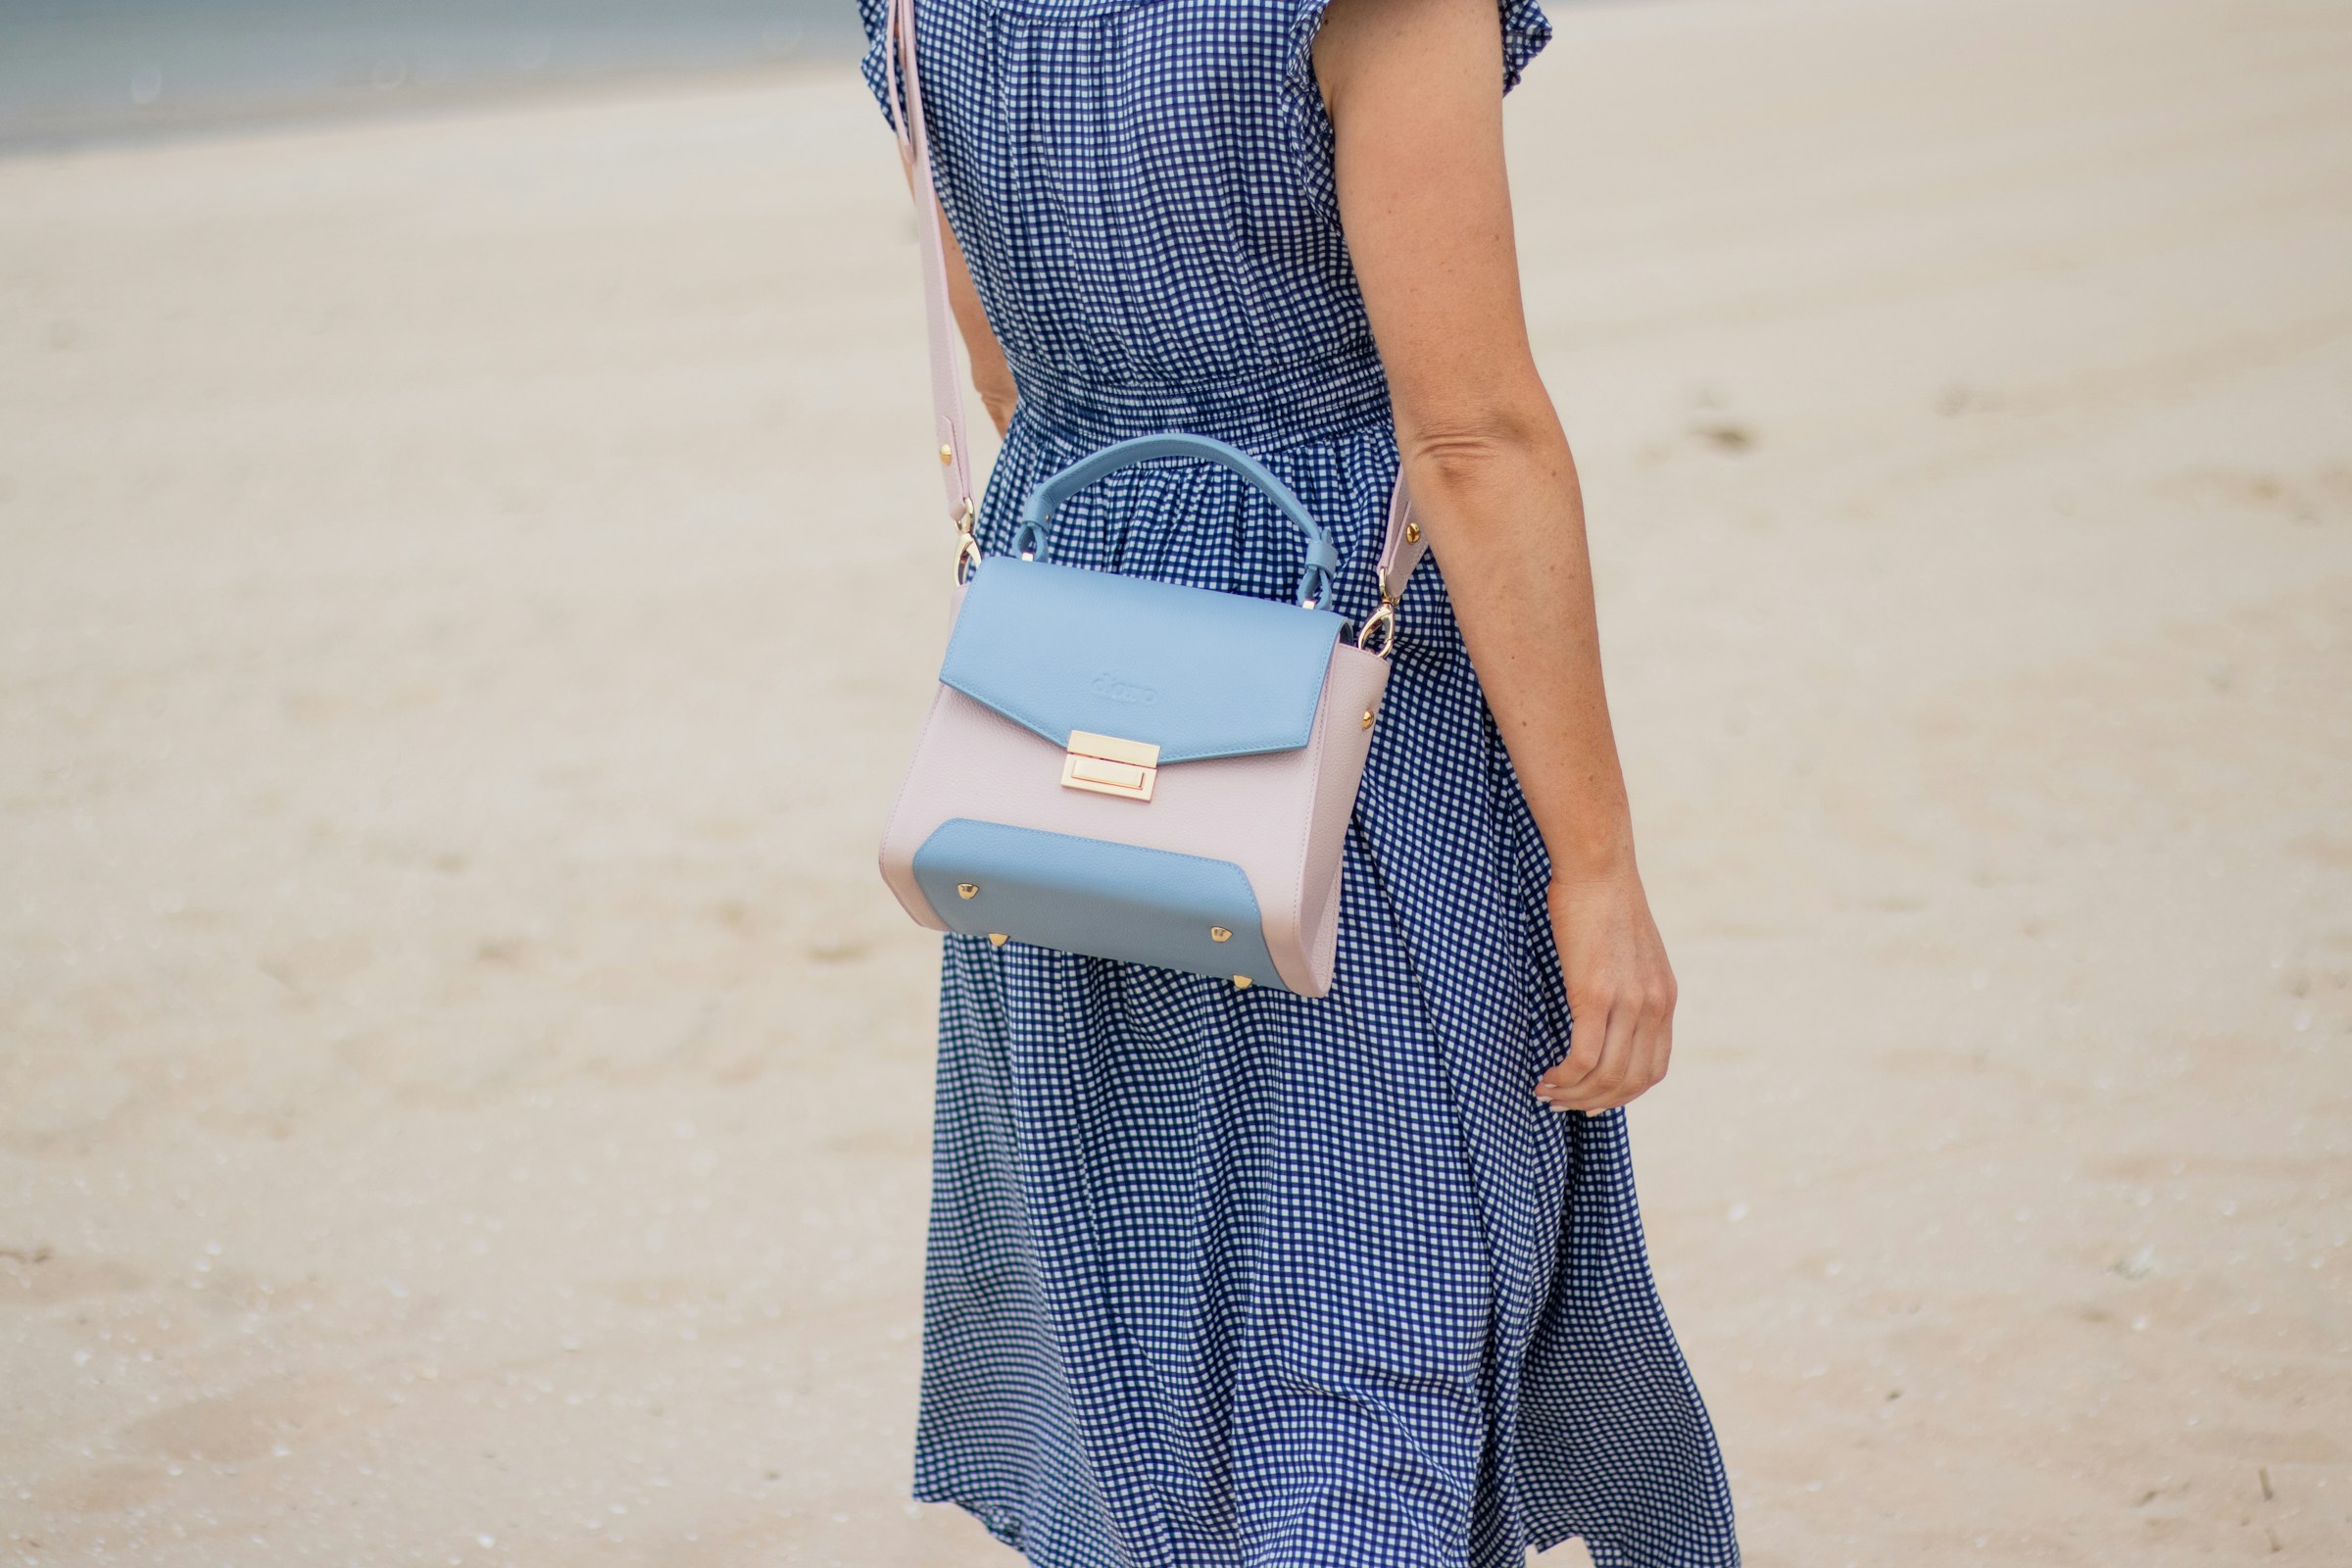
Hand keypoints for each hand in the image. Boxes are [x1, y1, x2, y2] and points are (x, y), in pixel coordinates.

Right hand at [1535, 866, 1676, 1114]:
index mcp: (1665, 998)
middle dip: (1595, 1102)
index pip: (1654, 1069)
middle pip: (1631, 1081)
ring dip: (1574, 1094)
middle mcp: (1654, 1006)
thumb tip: (1606, 1012)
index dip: (1623, 1094)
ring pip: (1606, 1075)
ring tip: (1546, 1092)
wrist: (1597, 868)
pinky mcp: (1594, 994)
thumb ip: (1628, 987)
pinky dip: (1564, 1075)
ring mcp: (1627, 1002)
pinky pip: (1583, 1055)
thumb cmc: (1602, 902)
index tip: (1593, 1099)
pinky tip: (1546, 1075)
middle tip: (1562, 1103)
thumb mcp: (1631, 952)